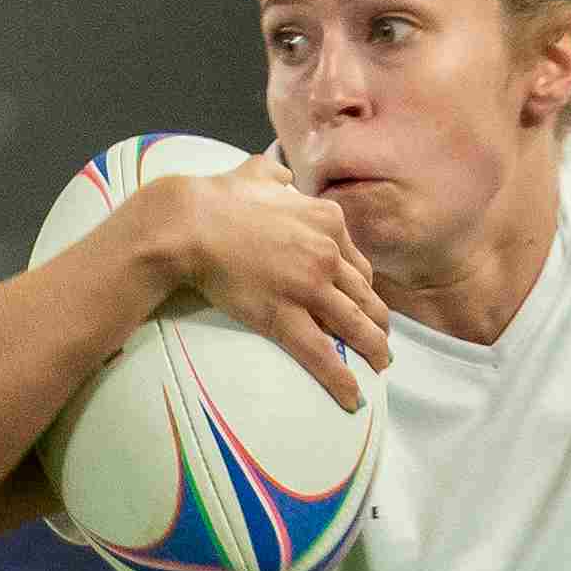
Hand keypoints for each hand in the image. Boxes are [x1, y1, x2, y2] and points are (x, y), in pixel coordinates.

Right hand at [142, 154, 392, 409]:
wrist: (189, 223)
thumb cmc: (217, 198)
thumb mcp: (257, 173)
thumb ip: (275, 175)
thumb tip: (281, 175)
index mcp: (327, 221)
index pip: (358, 262)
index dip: (365, 288)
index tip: (365, 302)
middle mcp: (327, 253)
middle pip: (365, 296)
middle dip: (378, 322)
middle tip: (382, 341)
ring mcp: (309, 286)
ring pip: (355, 326)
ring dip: (373, 351)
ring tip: (380, 367)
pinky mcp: (286, 316)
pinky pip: (322, 354)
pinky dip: (342, 379)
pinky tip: (352, 397)